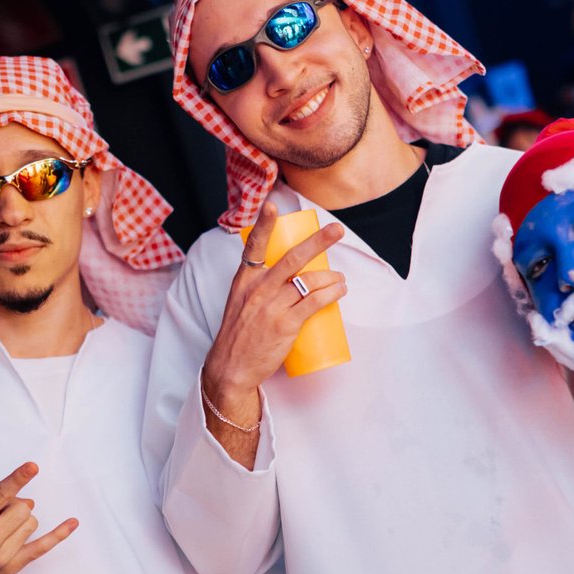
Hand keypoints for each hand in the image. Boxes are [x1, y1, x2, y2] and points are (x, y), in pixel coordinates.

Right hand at [0, 462, 77, 573]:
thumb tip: (23, 500)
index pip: (0, 495)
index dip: (17, 479)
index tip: (33, 466)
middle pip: (23, 509)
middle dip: (16, 507)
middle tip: (2, 515)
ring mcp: (1, 555)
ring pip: (32, 524)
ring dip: (22, 521)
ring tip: (4, 530)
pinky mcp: (11, 568)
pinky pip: (41, 548)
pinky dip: (58, 534)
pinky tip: (72, 523)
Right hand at [202, 202, 345, 426]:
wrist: (232, 367)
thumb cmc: (239, 334)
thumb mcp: (240, 302)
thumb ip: (259, 287)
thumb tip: (289, 277)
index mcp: (244, 280)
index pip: (254, 247)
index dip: (263, 224)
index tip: (272, 205)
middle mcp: (258, 289)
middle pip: (293, 258)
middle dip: (319, 242)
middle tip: (337, 230)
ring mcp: (272, 306)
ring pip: (309, 281)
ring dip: (332, 277)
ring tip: (341, 280)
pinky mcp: (286, 324)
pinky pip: (315, 302)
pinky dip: (332, 293)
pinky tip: (340, 290)